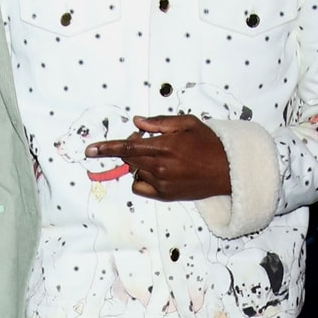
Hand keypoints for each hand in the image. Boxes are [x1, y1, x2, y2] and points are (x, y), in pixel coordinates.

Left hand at [85, 114, 230, 201]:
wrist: (227, 171)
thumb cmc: (209, 144)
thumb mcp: (188, 124)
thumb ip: (160, 122)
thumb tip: (137, 122)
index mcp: (166, 146)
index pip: (128, 147)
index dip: (107, 148)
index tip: (90, 149)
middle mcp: (161, 166)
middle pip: (129, 159)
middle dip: (128, 149)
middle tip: (147, 142)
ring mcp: (162, 183)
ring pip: (135, 171)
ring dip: (140, 163)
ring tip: (163, 157)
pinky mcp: (165, 195)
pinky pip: (140, 187)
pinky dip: (142, 179)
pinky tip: (157, 172)